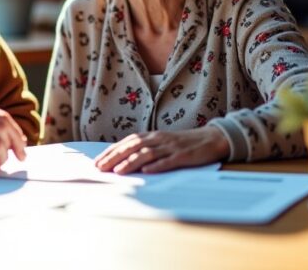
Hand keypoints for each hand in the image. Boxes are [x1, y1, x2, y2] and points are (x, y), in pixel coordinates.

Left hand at [94, 127, 229, 173]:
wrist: (211, 139)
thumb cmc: (183, 144)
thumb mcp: (162, 143)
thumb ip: (145, 149)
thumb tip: (124, 160)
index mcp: (152, 136)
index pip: (127, 142)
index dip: (111, 151)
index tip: (97, 161)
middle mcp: (159, 139)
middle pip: (133, 147)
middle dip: (115, 157)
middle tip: (100, 167)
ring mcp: (171, 147)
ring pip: (147, 154)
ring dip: (131, 162)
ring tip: (118, 171)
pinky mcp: (183, 155)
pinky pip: (168, 161)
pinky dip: (157, 166)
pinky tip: (147, 171)